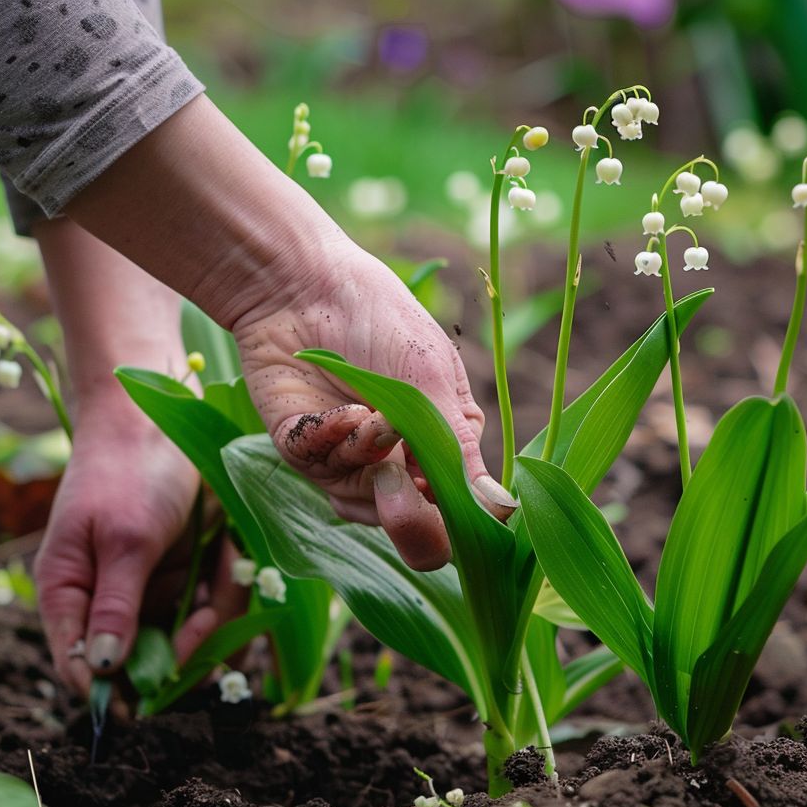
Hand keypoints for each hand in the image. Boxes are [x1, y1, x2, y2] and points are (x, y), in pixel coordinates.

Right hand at [34, 406, 245, 688]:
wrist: (164, 414)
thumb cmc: (131, 473)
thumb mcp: (126, 541)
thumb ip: (116, 607)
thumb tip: (98, 671)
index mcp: (69, 590)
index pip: (77, 661)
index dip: (108, 689)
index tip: (143, 704)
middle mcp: (108, 597)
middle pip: (141, 658)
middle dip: (181, 649)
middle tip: (207, 627)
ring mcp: (151, 584)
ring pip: (185, 633)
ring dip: (214, 612)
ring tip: (225, 562)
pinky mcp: (187, 570)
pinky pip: (213, 601)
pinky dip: (228, 586)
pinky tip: (233, 556)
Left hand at [60, 97, 513, 569]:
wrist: (303, 283)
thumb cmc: (381, 319)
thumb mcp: (431, 381)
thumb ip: (460, 449)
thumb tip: (504, 511)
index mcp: (441, 444)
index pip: (454, 511)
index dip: (447, 515)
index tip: (438, 488)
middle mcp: (396, 460)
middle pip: (407, 524)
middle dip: (403, 509)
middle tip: (395, 474)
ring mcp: (347, 458)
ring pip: (359, 503)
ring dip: (365, 459)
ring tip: (367, 416)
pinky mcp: (302, 448)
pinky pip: (319, 470)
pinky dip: (331, 442)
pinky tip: (338, 411)